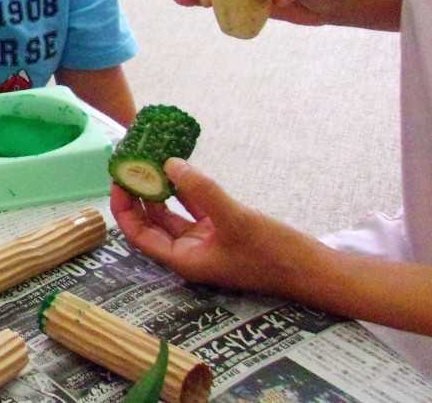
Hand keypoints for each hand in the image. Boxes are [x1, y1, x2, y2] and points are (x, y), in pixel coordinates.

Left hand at [110, 160, 313, 293]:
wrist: (313, 271)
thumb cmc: (273, 253)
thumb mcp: (235, 219)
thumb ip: (202, 191)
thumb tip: (169, 164)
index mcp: (183, 259)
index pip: (138, 234)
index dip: (124, 207)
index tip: (118, 178)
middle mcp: (188, 252)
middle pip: (150, 223)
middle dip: (137, 195)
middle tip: (129, 163)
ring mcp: (205, 242)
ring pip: (170, 214)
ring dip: (158, 190)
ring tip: (147, 161)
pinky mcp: (222, 231)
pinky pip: (193, 209)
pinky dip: (185, 190)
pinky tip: (178, 169)